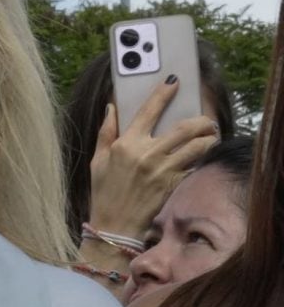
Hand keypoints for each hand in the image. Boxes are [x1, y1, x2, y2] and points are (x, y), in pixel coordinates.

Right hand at [87, 76, 219, 244]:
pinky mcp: (173, 183)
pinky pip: (195, 164)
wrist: (114, 225)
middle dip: (202, 121)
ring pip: (198, 145)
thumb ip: (105, 132)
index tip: (174, 82)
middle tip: (206, 122)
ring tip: (210, 137)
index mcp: (126, 144)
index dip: (163, 93)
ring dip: (209, 139)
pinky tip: (201, 156)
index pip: (149, 111)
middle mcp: (147, 154)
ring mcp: (163, 169)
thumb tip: (111, 108)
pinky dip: (201, 158)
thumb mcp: (97, 160)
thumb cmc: (103, 192)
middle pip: (186, 128)